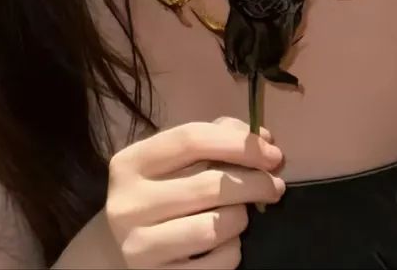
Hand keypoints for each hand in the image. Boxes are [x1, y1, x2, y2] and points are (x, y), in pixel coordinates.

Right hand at [105, 116, 285, 268]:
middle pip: (209, 184)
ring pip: (216, 227)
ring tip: (243, 213)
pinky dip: (233, 250)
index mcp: (129, 163)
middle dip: (254, 182)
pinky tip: (227, 242)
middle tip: (275, 185)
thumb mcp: (173, 161)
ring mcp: (139, 247)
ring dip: (241, 217)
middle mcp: (127, 204)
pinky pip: (218, 263)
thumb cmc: (157, 194)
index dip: (238, 143)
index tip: (271, 152)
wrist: (122, 249)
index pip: (191, 140)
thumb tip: (263, 140)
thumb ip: (214, 139)